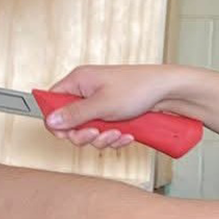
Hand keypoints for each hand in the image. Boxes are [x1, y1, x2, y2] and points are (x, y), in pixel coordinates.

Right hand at [45, 65, 180, 149]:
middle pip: (69, 121)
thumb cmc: (139, 88)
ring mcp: (100, 104)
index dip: (57, 121)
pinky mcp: (112, 114)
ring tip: (117, 134)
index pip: (51, 102)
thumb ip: (73, 115)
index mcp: (78, 81)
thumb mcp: (102, 104)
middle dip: (84, 134)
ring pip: (88, 131)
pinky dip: (114, 138)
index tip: (68, 133)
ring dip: (102, 138)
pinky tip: (126, 135)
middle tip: (96, 134)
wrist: (169, 91)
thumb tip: (50, 121)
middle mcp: (86, 91)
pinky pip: (104, 132)